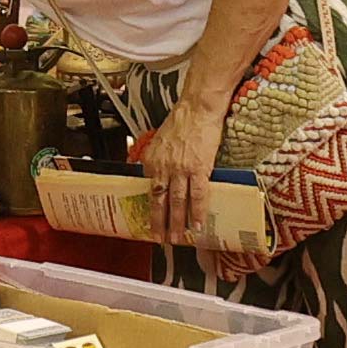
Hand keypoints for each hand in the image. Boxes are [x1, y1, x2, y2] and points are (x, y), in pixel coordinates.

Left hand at [134, 87, 231, 245]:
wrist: (198, 108)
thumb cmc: (182, 122)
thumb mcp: (160, 142)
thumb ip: (157, 160)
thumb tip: (157, 176)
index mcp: (151, 160)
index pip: (148, 190)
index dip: (150, 208)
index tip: (151, 222)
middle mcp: (163, 167)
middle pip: (159, 200)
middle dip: (159, 223)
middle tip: (159, 239)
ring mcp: (180, 169)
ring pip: (177, 201)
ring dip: (177, 222)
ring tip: (178, 238)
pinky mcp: (199, 168)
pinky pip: (198, 194)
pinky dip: (197, 211)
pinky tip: (197, 224)